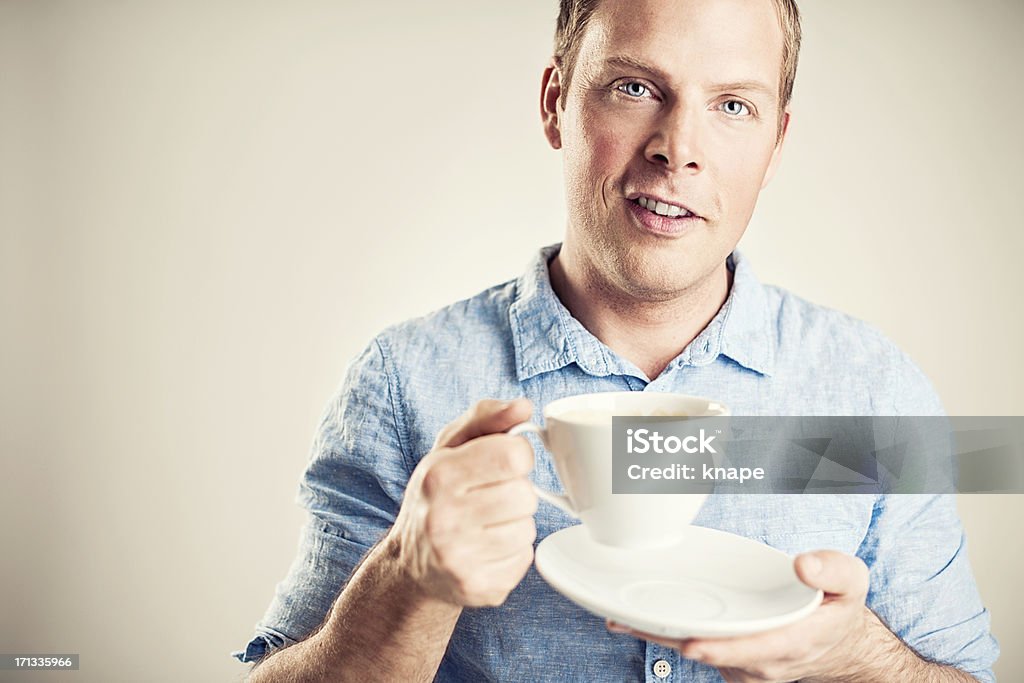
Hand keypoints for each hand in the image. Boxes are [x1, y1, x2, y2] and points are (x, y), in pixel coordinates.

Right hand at [389, 398, 537, 607]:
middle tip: (490, 497)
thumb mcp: (450, 447)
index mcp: (439, 475)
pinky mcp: (479, 588)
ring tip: (486, 524)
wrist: (412, 564)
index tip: (500, 463)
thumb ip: (486, 417)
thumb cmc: (437, 495)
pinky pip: (524, 559)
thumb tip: (523, 406)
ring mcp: (460, 559)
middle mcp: (444, 519)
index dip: (515, 456)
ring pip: (527, 529)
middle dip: (515, 492)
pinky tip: (486, 549)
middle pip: (525, 495)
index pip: (514, 456)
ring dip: (514, 524)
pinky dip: (512, 552)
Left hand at [607, 550, 874, 681]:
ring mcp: (743, 666)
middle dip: (668, 639)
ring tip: (617, 618)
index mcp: (792, 641)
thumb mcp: (852, 582)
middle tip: (624, 622)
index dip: (719, 648)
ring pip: (696, 652)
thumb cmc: (837, 607)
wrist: (838, 644)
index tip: (690, 643)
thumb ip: (833, 570)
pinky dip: (669, 634)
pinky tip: (638, 618)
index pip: (751, 649)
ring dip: (659, 637)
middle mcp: (762, 661)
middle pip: (709, 652)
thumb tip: (804, 564)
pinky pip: (696, 649)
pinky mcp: (730, 663)